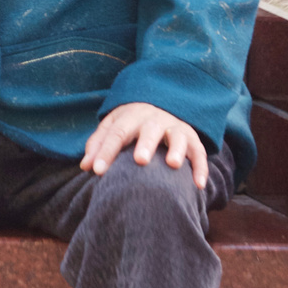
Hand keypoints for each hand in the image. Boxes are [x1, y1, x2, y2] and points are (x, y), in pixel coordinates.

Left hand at [81, 102, 208, 189]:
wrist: (162, 103)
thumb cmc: (131, 123)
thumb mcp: (113, 126)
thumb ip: (98, 144)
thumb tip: (86, 166)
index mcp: (131, 116)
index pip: (117, 132)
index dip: (106, 151)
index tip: (97, 171)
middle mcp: (154, 119)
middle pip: (150, 129)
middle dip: (145, 144)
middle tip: (140, 160)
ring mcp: (175, 127)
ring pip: (178, 136)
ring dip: (177, 150)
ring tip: (173, 164)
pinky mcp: (192, 138)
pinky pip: (199, 152)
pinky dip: (200, 167)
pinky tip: (198, 184)